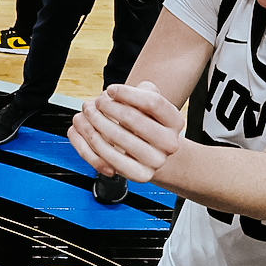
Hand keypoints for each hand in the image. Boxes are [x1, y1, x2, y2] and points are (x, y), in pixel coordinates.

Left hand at [69, 82, 185, 184]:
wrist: (152, 152)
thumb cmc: (146, 122)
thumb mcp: (148, 102)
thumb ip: (139, 91)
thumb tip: (115, 93)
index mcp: (175, 121)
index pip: (152, 102)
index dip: (127, 93)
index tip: (111, 90)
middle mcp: (169, 143)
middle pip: (132, 118)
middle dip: (108, 106)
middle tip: (97, 102)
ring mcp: (156, 161)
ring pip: (118, 137)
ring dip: (97, 121)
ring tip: (90, 113)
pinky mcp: (140, 175)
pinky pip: (111, 158)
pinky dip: (95, 143)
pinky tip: (91, 132)